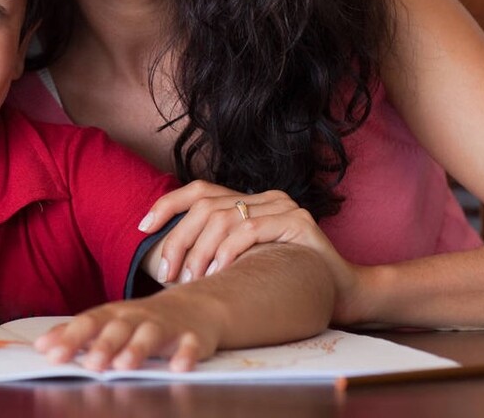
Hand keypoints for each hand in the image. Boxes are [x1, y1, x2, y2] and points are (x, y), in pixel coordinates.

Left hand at [33, 288, 216, 371]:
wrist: (193, 307)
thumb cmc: (139, 320)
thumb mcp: (108, 322)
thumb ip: (76, 334)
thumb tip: (40, 345)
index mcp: (113, 314)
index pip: (88, 322)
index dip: (69, 337)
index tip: (50, 353)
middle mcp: (137, 317)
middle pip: (118, 328)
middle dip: (104, 344)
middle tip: (90, 363)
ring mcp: (165, 325)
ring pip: (150, 334)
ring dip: (137, 348)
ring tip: (124, 365)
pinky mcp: (192, 336)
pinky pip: (190, 344)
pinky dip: (186, 354)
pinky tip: (179, 367)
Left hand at [140, 181, 310, 280]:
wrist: (339, 292)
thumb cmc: (283, 279)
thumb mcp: (240, 261)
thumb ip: (212, 251)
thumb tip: (163, 260)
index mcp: (246, 200)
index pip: (198, 190)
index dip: (167, 205)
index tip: (143, 228)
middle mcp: (263, 197)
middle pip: (205, 206)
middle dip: (179, 239)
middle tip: (168, 272)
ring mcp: (283, 206)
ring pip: (225, 218)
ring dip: (202, 251)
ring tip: (194, 278)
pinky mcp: (299, 221)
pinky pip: (251, 230)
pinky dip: (229, 251)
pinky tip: (219, 271)